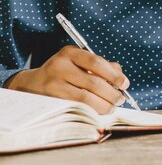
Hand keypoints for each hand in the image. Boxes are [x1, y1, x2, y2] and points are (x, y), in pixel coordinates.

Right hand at [5, 45, 129, 113]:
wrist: (32, 84)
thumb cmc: (63, 72)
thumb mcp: (78, 62)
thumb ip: (100, 66)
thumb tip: (120, 75)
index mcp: (69, 52)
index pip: (96, 62)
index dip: (113, 74)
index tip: (125, 83)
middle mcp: (60, 66)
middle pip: (93, 82)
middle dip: (111, 93)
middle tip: (121, 99)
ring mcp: (54, 85)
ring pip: (86, 98)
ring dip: (104, 105)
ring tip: (112, 107)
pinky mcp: (51, 101)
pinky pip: (77, 107)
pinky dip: (92, 111)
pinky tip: (99, 112)